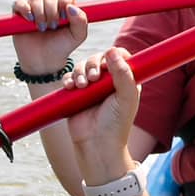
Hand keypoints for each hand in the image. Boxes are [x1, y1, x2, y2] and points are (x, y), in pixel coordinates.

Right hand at [10, 0, 87, 81]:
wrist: (44, 60)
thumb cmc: (62, 47)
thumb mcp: (77, 36)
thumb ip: (81, 20)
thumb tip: (71, 6)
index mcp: (64, 6)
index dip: (65, 0)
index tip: (65, 16)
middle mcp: (49, 4)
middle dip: (52, 12)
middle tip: (53, 27)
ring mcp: (34, 8)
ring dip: (40, 14)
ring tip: (42, 28)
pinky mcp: (19, 13)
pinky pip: (19, 3)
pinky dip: (25, 9)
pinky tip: (30, 20)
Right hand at [62, 46, 139, 181]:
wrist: (96, 145)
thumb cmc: (116, 124)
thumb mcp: (125, 98)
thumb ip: (123, 74)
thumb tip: (113, 50)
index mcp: (125, 80)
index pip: (121, 57)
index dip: (113, 55)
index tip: (108, 63)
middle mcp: (108, 82)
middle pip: (98, 58)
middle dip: (93, 63)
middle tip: (94, 78)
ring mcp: (91, 87)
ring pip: (82, 66)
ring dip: (80, 71)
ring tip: (81, 86)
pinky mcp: (76, 94)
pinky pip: (69, 78)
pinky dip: (68, 79)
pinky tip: (70, 87)